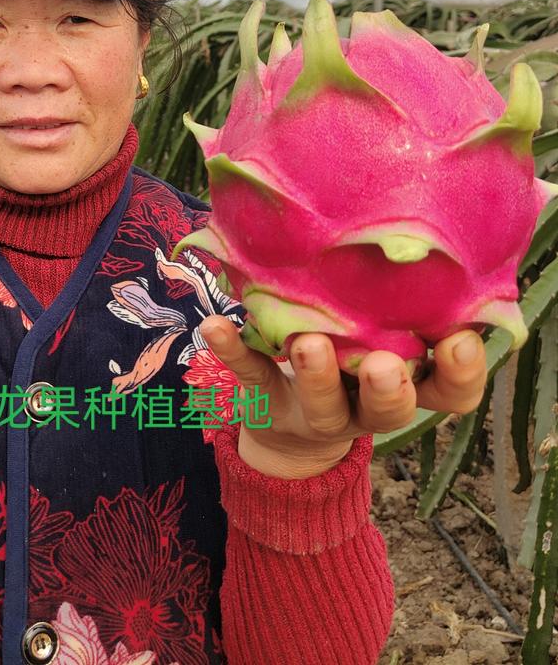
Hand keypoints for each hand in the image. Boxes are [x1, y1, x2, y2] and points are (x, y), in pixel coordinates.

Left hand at [200, 315, 487, 478]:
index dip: (461, 374)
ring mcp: (315, 409)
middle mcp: (365, 407)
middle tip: (384, 364)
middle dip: (389, 388)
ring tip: (308, 343)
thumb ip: (402, 310)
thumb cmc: (354, 363)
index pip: (450, 393)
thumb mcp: (386, 340)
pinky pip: (250, 376)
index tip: (459, 340)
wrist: (293, 434)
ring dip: (317, 375)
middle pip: (388, 409)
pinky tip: (213, 326)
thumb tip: (414, 241)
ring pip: (323, 404)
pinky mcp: (266, 400)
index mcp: (408, 388)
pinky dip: (233, 350)